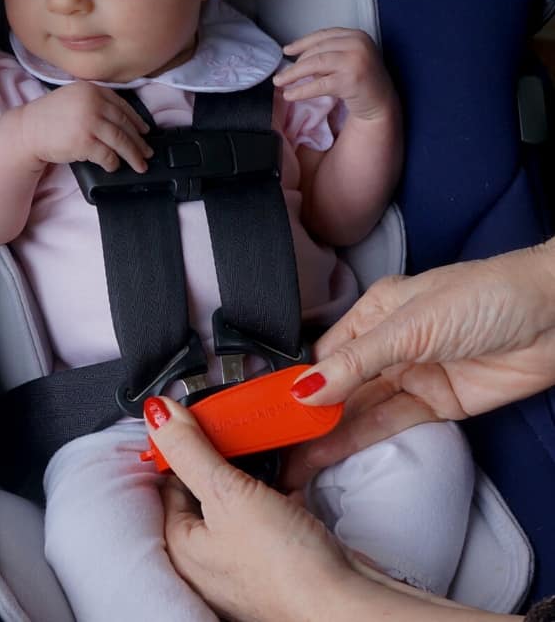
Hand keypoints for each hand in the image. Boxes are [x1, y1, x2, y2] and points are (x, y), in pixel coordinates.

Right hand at [20, 81, 152, 171]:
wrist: (26, 130)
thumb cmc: (49, 118)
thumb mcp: (74, 99)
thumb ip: (95, 103)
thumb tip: (122, 121)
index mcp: (92, 90)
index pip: (122, 106)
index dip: (137, 121)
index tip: (145, 131)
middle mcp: (93, 103)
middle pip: (124, 124)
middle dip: (139, 142)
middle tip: (147, 153)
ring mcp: (89, 122)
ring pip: (121, 141)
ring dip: (133, 155)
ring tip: (140, 164)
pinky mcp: (84, 142)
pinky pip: (107, 155)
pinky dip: (113, 163)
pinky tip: (114, 166)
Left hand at [144, 397, 500, 621]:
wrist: (343, 601)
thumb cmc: (282, 564)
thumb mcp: (226, 492)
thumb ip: (190, 450)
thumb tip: (157, 414)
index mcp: (180, 545)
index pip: (169, 479)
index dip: (182, 444)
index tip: (197, 416)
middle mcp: (205, 557)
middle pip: (203, 487)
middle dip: (219, 456)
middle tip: (233, 428)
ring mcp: (241, 559)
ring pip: (236, 499)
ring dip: (249, 474)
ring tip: (260, 450)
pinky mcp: (273, 557)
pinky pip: (265, 514)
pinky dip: (274, 495)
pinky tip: (287, 483)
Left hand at [273, 28, 395, 120]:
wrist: (381, 103)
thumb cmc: (362, 82)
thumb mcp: (347, 61)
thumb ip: (328, 56)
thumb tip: (298, 61)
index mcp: (356, 35)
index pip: (323, 36)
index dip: (302, 43)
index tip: (286, 50)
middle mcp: (357, 44)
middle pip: (317, 50)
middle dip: (295, 63)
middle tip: (280, 75)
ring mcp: (355, 61)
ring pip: (316, 64)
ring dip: (294, 74)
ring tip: (280, 82)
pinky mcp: (350, 80)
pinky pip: (320, 84)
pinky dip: (302, 90)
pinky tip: (290, 95)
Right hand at [281, 242, 554, 490]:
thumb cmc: (485, 298)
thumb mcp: (410, 324)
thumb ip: (356, 361)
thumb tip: (305, 387)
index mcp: (374, 313)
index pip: (324, 353)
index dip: (298, 382)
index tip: (271, 411)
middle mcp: (387, 345)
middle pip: (339, 385)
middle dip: (309, 414)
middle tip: (277, 444)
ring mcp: (410, 375)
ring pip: (360, 408)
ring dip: (330, 433)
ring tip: (296, 459)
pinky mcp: (434, 404)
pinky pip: (390, 424)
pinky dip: (361, 439)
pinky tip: (332, 452)